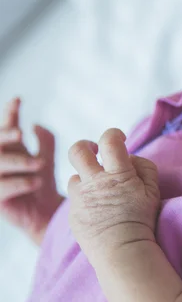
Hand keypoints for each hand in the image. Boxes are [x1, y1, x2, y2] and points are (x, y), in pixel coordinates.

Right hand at [0, 97, 62, 244]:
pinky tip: (36, 182)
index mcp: (10, 148)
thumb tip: (35, 125)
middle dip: (3, 135)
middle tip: (20, 134)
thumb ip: (45, 140)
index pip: (6, 126)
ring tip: (41, 165)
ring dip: (19, 162)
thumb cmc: (43, 181)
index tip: (18, 100)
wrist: (46, 211)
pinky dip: (20, 183)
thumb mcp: (47, 158)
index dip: (10, 113)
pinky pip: (2, 187)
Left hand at [67, 128, 159, 264]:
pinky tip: (98, 212)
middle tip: (95, 152)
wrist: (122, 251)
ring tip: (100, 191)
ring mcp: (80, 198)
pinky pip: (75, 199)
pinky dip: (86, 200)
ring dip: (86, 178)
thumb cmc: (142, 219)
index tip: (120, 139)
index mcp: (117, 174)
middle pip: (77, 151)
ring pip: (74, 177)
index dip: (114, 134)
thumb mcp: (153, 190)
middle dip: (85, 146)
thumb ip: (144, 167)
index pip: (109, 141)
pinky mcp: (72, 214)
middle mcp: (94, 182)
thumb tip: (129, 157)